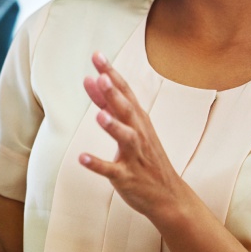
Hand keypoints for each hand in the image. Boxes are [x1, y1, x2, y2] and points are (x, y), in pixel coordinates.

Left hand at [78, 52, 185, 219]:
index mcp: (138, 120)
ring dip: (113, 126)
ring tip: (98, 115)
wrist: (168, 196)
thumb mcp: (129, 126)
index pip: (124, 92)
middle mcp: (138, 134)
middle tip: (101, 76)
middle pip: (127, 110)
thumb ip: (106, 104)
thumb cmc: (145, 156)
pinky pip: (111, 170)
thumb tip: (90, 79)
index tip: (97, 55)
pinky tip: (82, 158)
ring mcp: (134, 156)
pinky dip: (97, 164)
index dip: (111, 73)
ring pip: (125, 138)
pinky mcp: (127, 177)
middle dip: (114, 94)